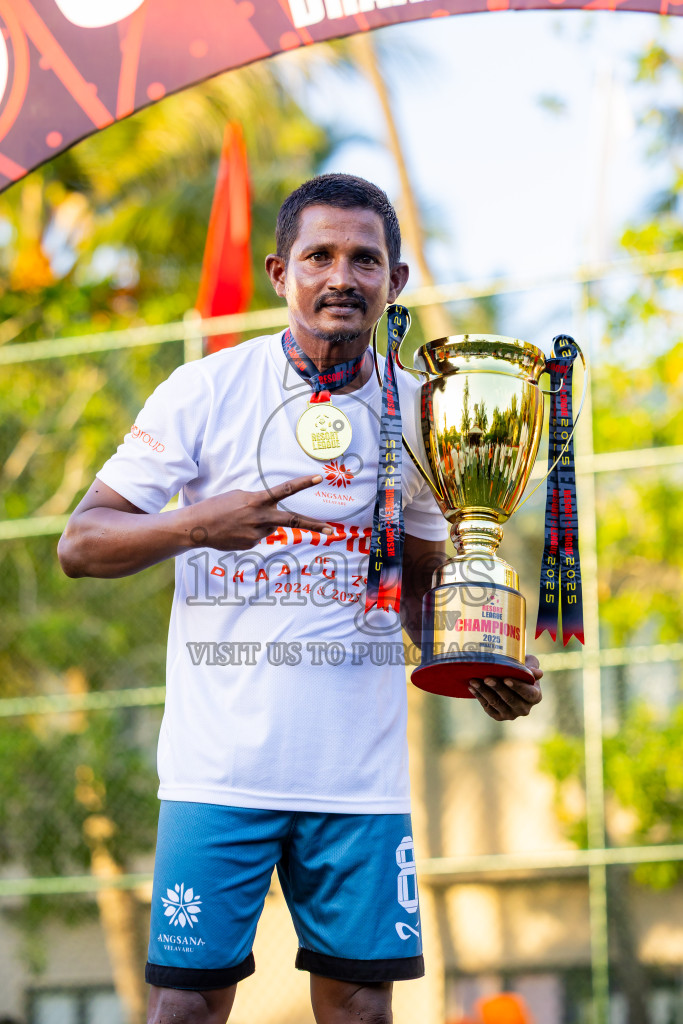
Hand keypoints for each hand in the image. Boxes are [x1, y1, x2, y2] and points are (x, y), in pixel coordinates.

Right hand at [187, 474, 333, 550]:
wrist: (198, 527)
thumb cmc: (218, 506)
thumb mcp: (240, 497)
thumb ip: (261, 504)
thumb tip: (275, 521)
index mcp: (257, 500)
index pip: (284, 490)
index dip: (303, 483)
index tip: (319, 478)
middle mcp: (260, 517)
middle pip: (293, 520)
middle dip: (314, 525)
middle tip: (331, 530)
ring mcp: (257, 534)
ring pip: (270, 528)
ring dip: (261, 523)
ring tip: (239, 521)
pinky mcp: (251, 545)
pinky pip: (258, 536)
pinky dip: (250, 532)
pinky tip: (235, 530)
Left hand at [468, 655, 542, 720]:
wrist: (510, 678)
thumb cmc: (521, 668)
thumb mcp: (529, 664)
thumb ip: (533, 667)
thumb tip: (537, 673)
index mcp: (535, 696)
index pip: (528, 693)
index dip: (517, 686)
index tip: (506, 679)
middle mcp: (525, 708)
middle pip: (510, 699)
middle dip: (497, 688)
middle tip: (487, 678)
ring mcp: (511, 714)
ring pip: (496, 703)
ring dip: (484, 691)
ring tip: (474, 680)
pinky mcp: (499, 716)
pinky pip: (488, 707)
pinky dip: (479, 696)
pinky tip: (472, 687)